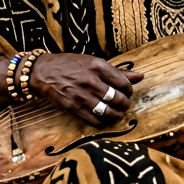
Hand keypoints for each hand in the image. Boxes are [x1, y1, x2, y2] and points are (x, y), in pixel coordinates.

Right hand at [29, 53, 143, 126]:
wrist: (43, 72)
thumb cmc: (69, 65)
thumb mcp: (93, 62)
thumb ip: (117, 71)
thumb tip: (140, 76)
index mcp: (97, 66)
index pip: (123, 82)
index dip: (129, 90)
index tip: (126, 91)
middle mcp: (90, 80)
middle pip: (117, 99)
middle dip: (124, 104)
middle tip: (122, 103)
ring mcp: (81, 95)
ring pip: (108, 112)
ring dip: (116, 115)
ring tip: (116, 113)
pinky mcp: (73, 107)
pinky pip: (94, 120)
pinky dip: (102, 122)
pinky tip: (102, 118)